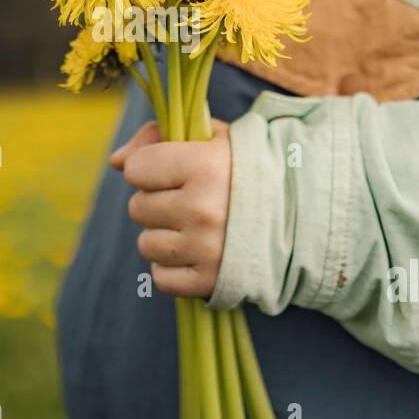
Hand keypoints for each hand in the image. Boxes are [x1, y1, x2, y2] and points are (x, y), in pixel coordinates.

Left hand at [110, 119, 231, 298]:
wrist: (302, 215)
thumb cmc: (247, 169)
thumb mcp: (210, 137)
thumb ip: (156, 137)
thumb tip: (116, 162)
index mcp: (203, 166)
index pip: (136, 169)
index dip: (151, 168)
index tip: (175, 170)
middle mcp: (202, 209)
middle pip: (137, 208)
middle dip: (158, 202)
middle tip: (192, 199)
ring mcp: (205, 249)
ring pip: (146, 244)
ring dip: (164, 236)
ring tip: (197, 226)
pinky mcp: (210, 281)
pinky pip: (160, 277)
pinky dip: (173, 268)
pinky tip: (197, 252)